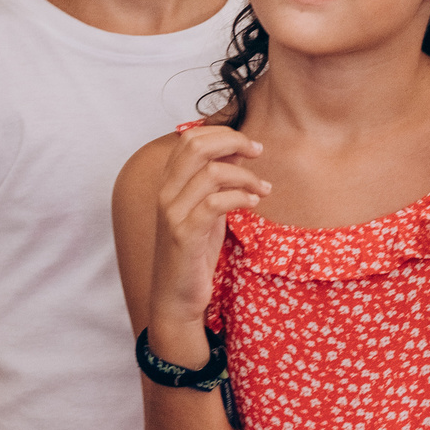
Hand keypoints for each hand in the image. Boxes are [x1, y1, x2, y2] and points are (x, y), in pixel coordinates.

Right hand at [148, 126, 266, 355]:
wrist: (176, 297)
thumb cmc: (194, 252)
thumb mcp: (207, 209)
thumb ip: (216, 181)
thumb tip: (238, 150)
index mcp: (170, 182)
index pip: (190, 137)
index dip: (222, 132)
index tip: (249, 146)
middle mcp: (166, 192)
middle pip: (196, 145)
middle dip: (233, 141)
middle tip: (258, 152)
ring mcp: (173, 213)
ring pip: (210, 172)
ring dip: (245, 175)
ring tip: (263, 188)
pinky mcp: (185, 235)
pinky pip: (215, 203)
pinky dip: (240, 197)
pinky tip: (254, 203)